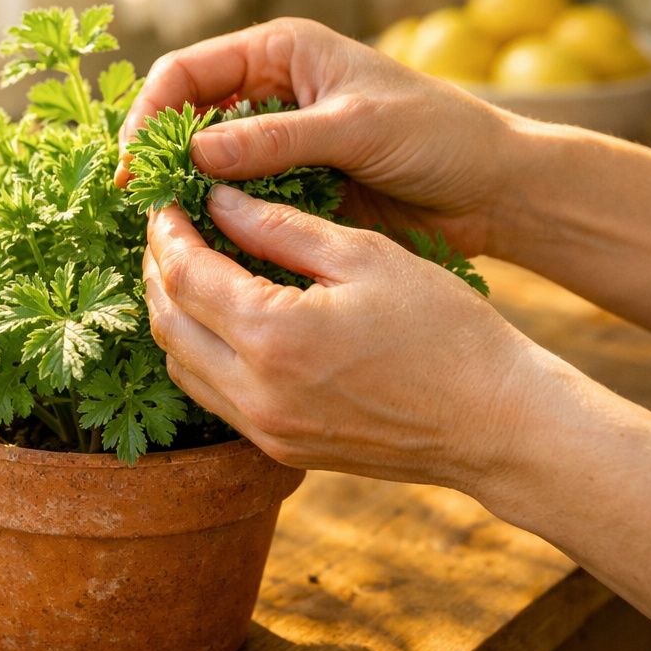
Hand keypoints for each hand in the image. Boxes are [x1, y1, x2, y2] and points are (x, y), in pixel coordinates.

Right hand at [118, 17, 518, 256]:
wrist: (496, 189)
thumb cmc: (440, 136)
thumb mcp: (356, 128)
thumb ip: (276, 138)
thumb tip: (194, 155)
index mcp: (281, 51)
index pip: (186, 72)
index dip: (150, 114)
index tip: (133, 164)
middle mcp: (270, 90)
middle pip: (184, 117)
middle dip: (157, 156)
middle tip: (138, 203)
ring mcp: (278, 140)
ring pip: (205, 164)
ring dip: (184, 193)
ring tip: (163, 230)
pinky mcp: (291, 185)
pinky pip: (236, 200)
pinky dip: (217, 219)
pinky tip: (204, 245)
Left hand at [142, 184, 557, 492]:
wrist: (494, 422)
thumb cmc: (444, 330)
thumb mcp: (363, 256)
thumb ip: (279, 226)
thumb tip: (217, 200)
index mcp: (273, 337)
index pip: (184, 276)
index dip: (166, 233)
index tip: (164, 201)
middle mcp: (255, 393)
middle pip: (166, 323)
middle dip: (156, 270)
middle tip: (168, 229)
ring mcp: (265, 430)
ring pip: (179, 366)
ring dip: (172, 313)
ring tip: (187, 267)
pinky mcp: (279, 450)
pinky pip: (211, 396)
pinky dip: (198, 352)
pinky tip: (219, 318)